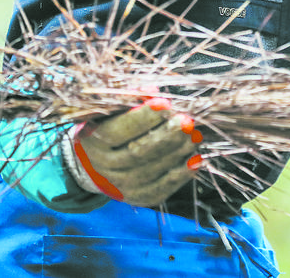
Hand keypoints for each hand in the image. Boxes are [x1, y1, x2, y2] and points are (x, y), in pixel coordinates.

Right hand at [72, 98, 202, 206]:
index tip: (165, 104)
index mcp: (93, 139)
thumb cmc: (109, 126)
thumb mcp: (112, 111)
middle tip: (188, 121)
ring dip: (177, 153)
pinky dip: (180, 175)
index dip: (143, 118)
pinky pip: (160, 189)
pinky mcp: (136, 197)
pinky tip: (196, 160)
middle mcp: (103, 165)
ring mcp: (119, 185)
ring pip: (151, 170)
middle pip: (137, 152)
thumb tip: (151, 92)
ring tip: (195, 137)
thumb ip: (130, 99)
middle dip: (167, 136)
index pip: (117, 131)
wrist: (96, 163)